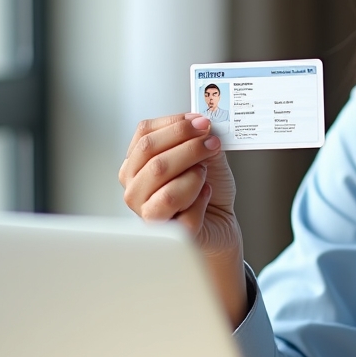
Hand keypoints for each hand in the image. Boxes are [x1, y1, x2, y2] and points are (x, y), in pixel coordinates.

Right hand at [119, 113, 247, 324]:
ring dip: (195, 176)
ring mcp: (146, 213)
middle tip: (212, 142)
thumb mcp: (204, 154)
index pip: (144, 135)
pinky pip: (187, 215)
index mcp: (136, 164)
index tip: (201, 121)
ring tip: (205, 175)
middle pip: (154, 160)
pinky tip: (206, 196)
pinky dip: (202, 201)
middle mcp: (135, 189)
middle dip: (189, 147)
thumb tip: (202, 124)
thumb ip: (199, 138)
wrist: (220, 219)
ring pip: (167, 190)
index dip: (175, 125)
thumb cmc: (206, 187)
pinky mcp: (167, 235)